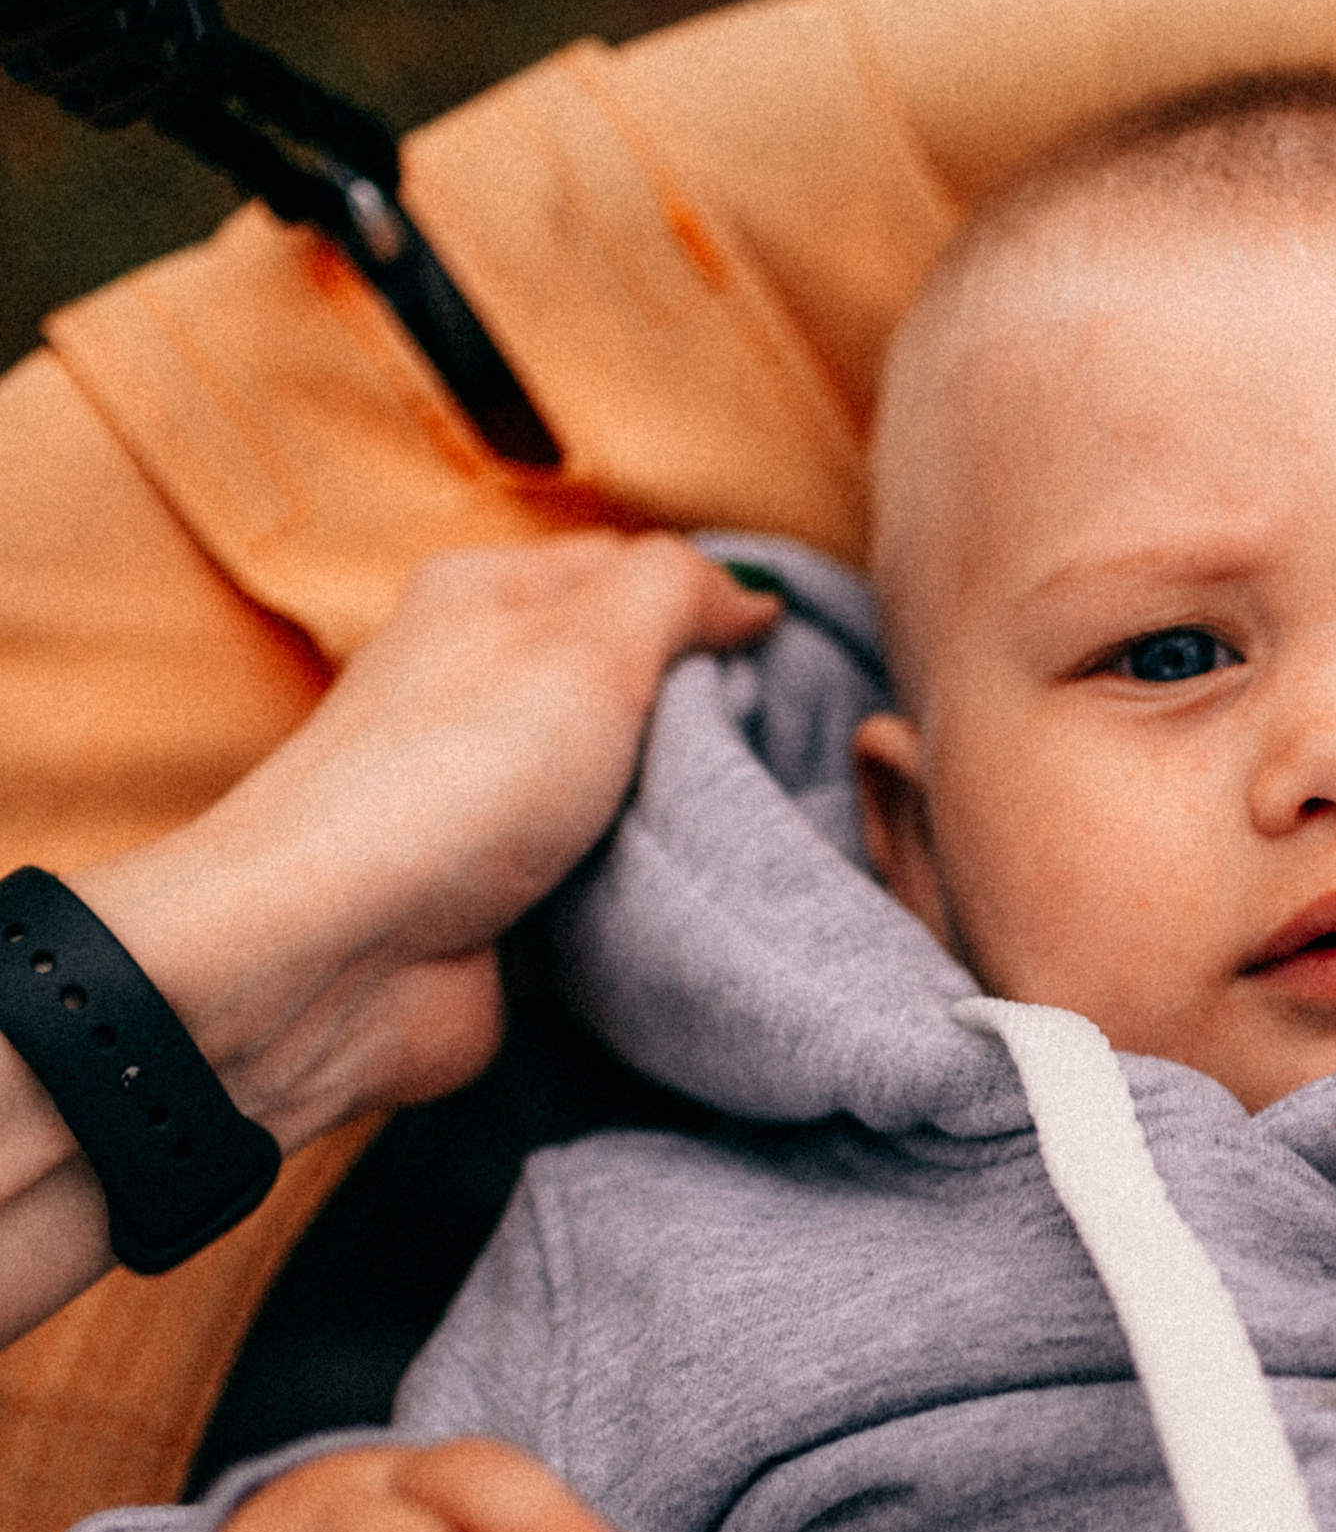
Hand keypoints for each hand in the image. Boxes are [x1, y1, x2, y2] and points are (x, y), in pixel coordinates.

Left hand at [87, 535, 777, 1147]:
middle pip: (639, 685)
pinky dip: (656, 892)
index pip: (633, 574)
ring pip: (633, 790)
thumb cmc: (454, 779)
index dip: (718, 609)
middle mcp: (484, 690)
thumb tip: (749, 596)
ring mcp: (494, 803)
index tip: (802, 663)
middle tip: (795, 752)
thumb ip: (677, 590)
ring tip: (768, 829)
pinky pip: (611, 883)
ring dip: (693, 817)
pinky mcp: (506, 904)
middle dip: (718, 722)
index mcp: (489, 600)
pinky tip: (711, 899)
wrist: (338, 958)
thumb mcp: (590, 641)